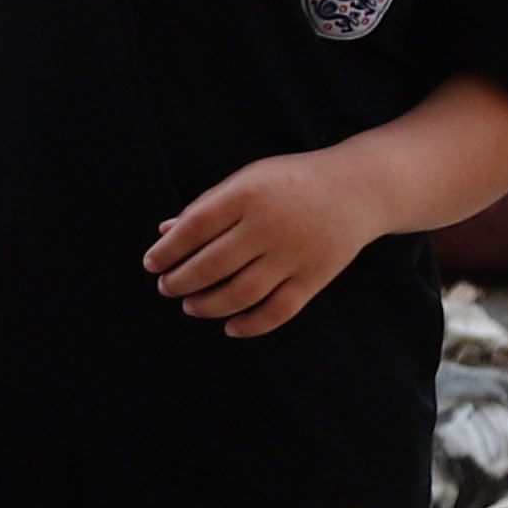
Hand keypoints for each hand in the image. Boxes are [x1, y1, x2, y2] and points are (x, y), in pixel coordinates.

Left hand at [145, 152, 378, 338]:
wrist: (356, 189)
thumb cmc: (290, 182)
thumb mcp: (246, 179)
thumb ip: (207, 206)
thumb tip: (164, 231)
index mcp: (247, 194)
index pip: (195, 227)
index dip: (168, 250)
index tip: (151, 264)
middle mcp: (269, 226)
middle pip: (213, 264)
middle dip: (181, 281)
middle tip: (166, 287)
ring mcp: (294, 254)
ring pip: (241, 293)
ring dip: (208, 306)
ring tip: (190, 305)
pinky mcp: (314, 278)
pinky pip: (279, 311)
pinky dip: (251, 325)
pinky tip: (230, 327)